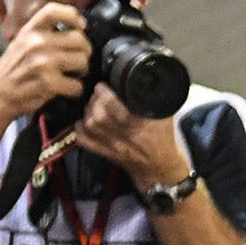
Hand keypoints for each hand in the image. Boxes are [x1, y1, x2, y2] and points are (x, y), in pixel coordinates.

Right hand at [0, 2, 91, 120]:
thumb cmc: (13, 70)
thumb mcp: (22, 42)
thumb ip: (42, 33)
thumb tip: (74, 29)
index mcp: (30, 30)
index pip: (54, 11)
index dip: (72, 16)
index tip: (81, 26)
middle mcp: (36, 42)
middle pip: (79, 39)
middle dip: (84, 52)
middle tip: (78, 61)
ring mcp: (42, 62)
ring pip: (82, 61)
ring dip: (82, 71)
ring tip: (72, 75)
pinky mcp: (48, 82)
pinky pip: (77, 85)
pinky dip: (75, 90)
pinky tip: (67, 90)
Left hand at [73, 83, 191, 191]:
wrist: (161, 170)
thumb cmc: (164, 141)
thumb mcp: (165, 116)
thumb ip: (155, 97)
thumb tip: (149, 75)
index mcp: (143, 127)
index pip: (117, 109)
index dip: (106, 94)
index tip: (103, 86)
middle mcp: (127, 138)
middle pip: (100, 116)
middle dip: (95, 100)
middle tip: (97, 93)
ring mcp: (114, 147)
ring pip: (91, 126)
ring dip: (88, 111)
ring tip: (93, 104)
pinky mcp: (107, 154)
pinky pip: (85, 142)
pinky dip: (80, 129)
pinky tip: (85, 121)